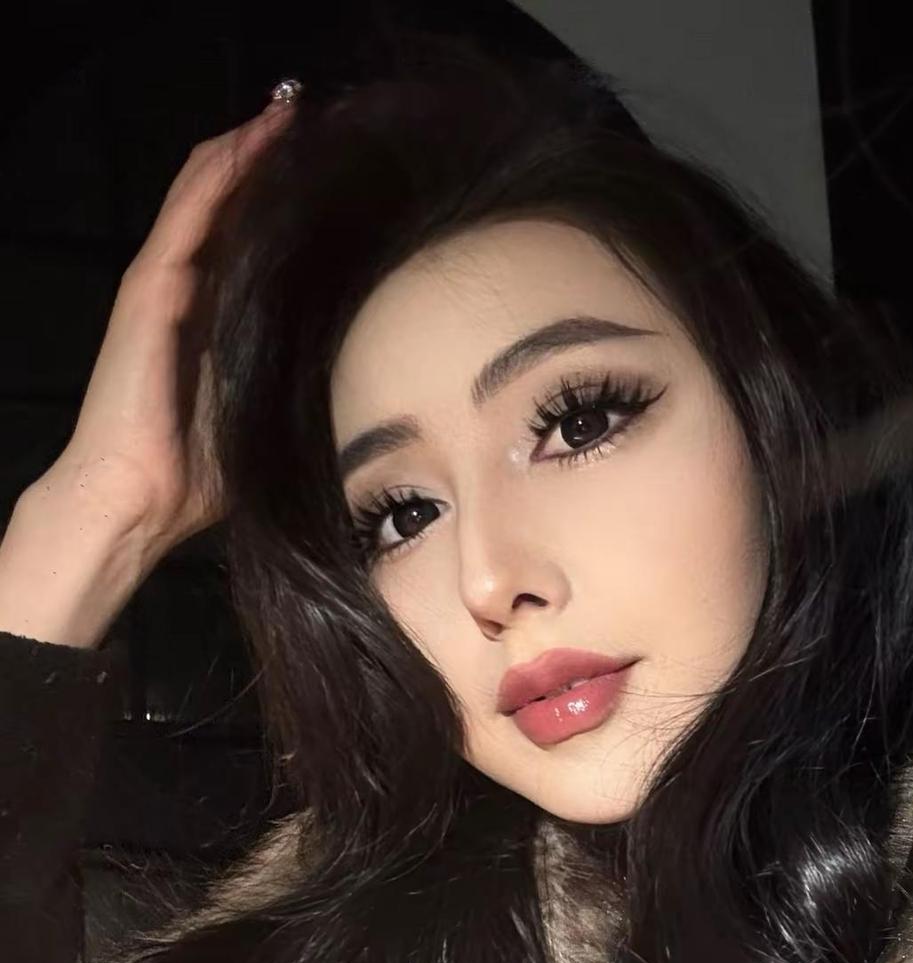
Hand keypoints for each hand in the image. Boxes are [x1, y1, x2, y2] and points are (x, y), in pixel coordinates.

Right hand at [43, 94, 296, 567]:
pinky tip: (253, 140)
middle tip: (325, 123)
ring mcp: (166, 283)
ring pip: (207, 192)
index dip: (290, 203)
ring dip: (248, 149)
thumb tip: (373, 381)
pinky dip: (220, 173)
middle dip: (273, 162)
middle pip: (232, 204)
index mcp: (217, 318)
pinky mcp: (150, 289)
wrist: (140, 500)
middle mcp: (189, 290)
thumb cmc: (201, 476)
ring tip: (292, 112)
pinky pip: (188, 213)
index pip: (254, 240)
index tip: (342, 176)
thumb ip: (299, 383)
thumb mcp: (268, 415)